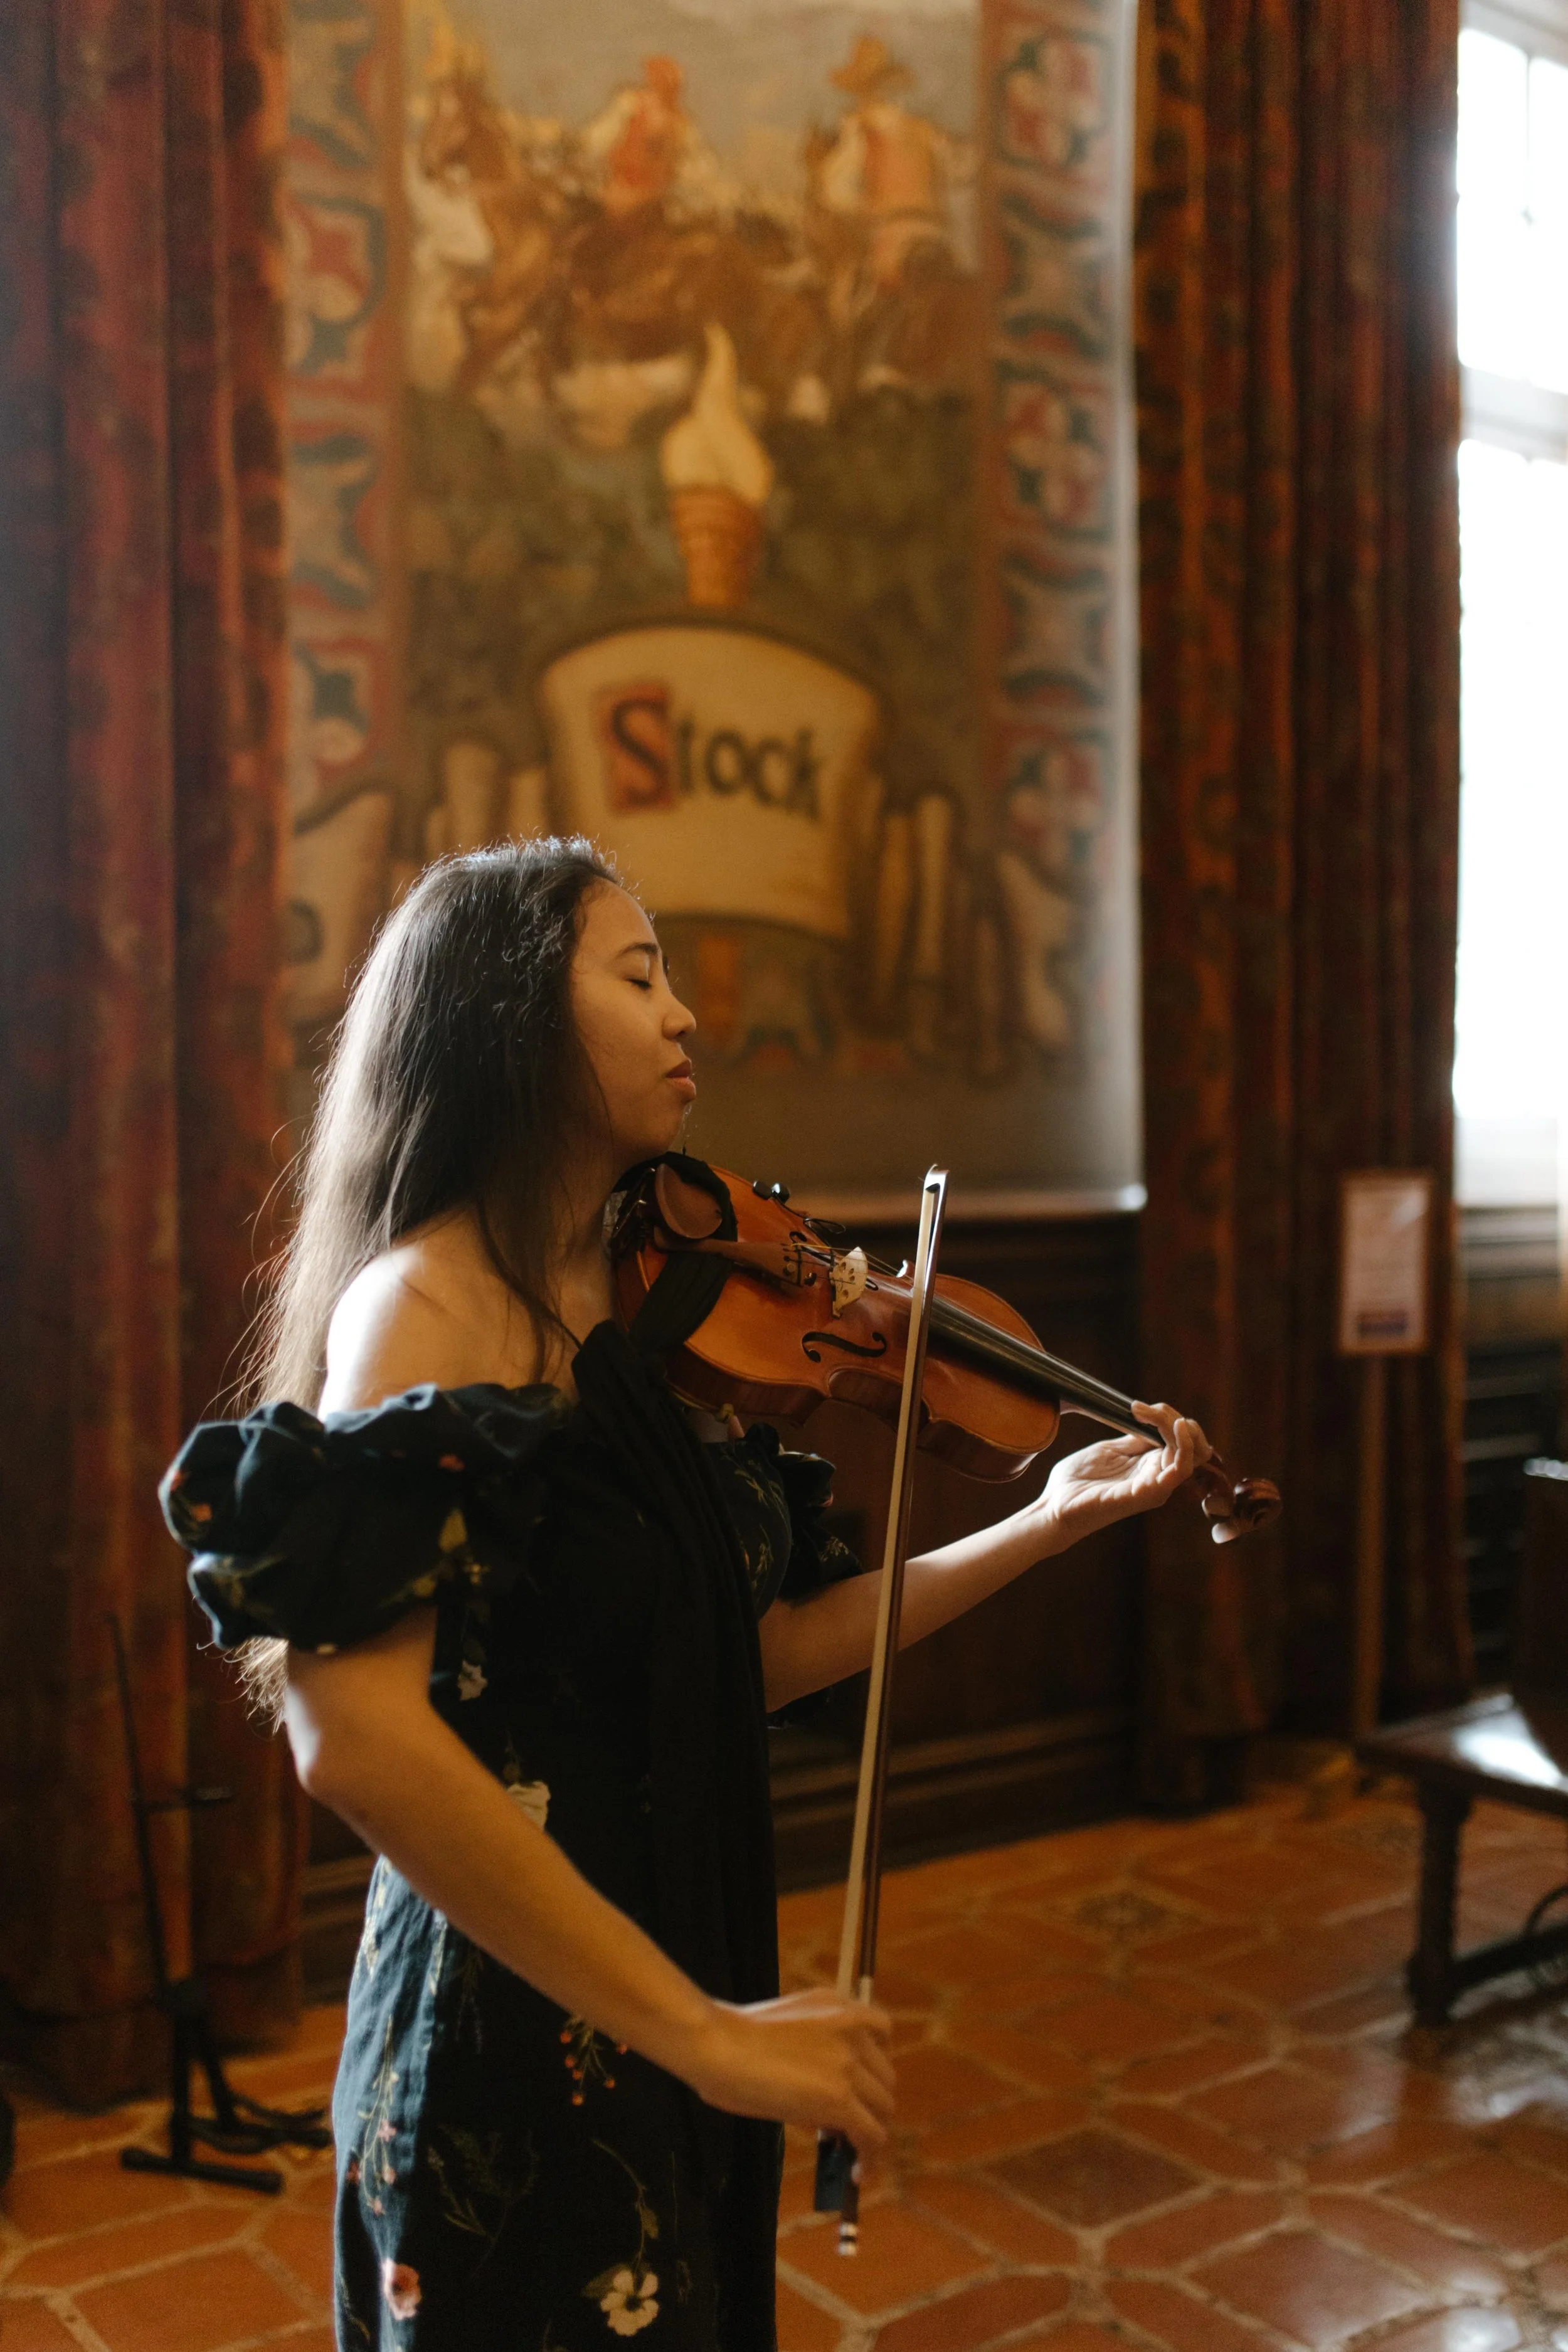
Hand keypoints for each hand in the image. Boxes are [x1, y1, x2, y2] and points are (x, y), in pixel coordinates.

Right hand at [682, 1987, 895, 2147]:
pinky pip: (871, 2135)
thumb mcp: (788, 2030)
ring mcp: (849, 2063)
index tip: (860, 2087)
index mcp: (837, 2005)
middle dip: (869, 2102)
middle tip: (844, 2124)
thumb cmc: (734, 2039)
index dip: (873, 2065)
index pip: (882, 2032)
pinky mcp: (840, 2099)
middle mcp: (852, 2029)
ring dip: (868, 2130)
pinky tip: (856, 2172)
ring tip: (847, 2150)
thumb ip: (817, 2055)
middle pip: (885, 2077)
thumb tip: (827, 2113)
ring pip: (883, 2108)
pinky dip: (868, 2157)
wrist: (719, 2045)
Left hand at [1033, 1401, 1212, 1550]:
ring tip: (1159, 1414)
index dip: (1166, 1417)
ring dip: (1180, 1429)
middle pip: (1189, 1445)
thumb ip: (1135, 1439)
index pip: (1178, 1440)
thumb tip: (1154, 1421)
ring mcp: (1154, 1488)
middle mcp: (1158, 1478)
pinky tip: (1174, 1428)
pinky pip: (1177, 1472)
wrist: (1056, 1504)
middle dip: (1176, 1420)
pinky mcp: (1145, 1494)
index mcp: (1149, 1467)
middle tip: (1148, 1409)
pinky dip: (1183, 1448)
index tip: (1137, 1406)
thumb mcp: (1110, 1450)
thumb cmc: (1079, 1481)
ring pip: (1189, 1456)